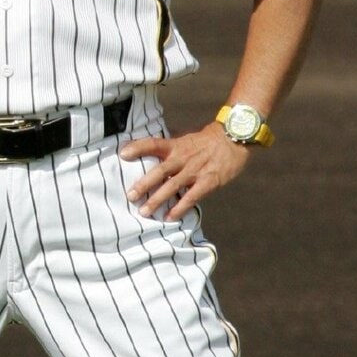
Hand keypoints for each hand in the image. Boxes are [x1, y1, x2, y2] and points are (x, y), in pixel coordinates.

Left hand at [119, 122, 250, 221]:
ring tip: (144, 212)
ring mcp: (195, 170)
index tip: (122, 154)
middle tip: (130, 196)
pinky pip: (192, 197)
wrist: (233, 139)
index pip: (153, 144)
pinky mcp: (208, 181)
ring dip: (158, 200)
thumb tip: (148, 156)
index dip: (138, 147)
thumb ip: (169, 150)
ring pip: (173, 186)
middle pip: (160, 171)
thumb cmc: (205, 142)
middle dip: (144, 184)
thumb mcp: (185, 140)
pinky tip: (170, 216)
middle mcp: (183, 158)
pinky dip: (180, 207)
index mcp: (176, 146)